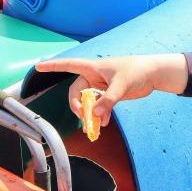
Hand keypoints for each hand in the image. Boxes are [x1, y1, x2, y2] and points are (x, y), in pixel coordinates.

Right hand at [35, 54, 187, 127]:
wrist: (153, 74)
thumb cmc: (137, 71)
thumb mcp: (122, 85)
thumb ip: (108, 100)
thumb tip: (95, 114)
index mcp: (94, 67)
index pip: (69, 65)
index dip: (53, 66)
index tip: (38, 66)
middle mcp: (94, 76)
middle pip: (77, 91)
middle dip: (77, 105)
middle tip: (84, 116)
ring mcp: (101, 87)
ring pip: (88, 102)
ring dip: (89, 114)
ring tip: (94, 126)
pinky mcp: (109, 95)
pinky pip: (98, 107)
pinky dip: (99, 116)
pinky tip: (104, 124)